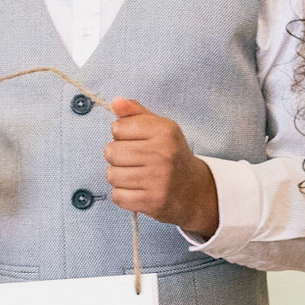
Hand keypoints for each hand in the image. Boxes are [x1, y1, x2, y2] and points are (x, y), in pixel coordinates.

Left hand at [104, 99, 218, 239]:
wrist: (194, 190)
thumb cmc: (171, 155)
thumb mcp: (160, 128)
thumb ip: (136, 113)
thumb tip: (116, 102)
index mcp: (164, 130)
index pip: (117, 128)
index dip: (121, 135)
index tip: (135, 142)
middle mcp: (162, 154)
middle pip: (111, 152)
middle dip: (117, 157)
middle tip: (134, 161)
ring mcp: (158, 180)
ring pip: (111, 175)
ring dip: (119, 177)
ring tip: (136, 176)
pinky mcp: (152, 201)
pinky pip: (117, 196)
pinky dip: (123, 195)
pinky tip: (137, 190)